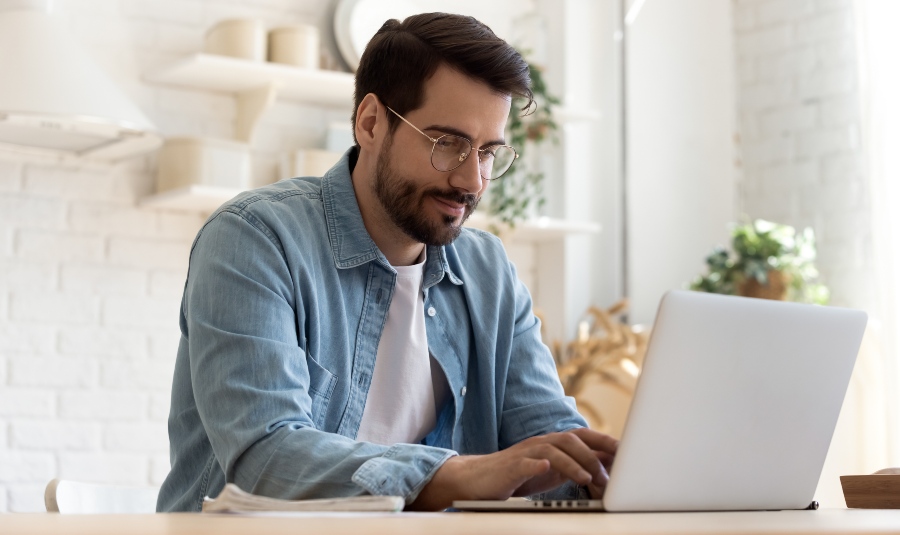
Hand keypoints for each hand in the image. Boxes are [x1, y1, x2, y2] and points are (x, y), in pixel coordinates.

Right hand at [409, 428, 617, 509]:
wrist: (479, 479)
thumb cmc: (517, 475)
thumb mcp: (552, 471)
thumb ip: (575, 466)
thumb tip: (606, 468)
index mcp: (553, 444)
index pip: (584, 436)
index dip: (605, 442)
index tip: (628, 453)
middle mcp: (542, 443)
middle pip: (572, 439)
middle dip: (594, 454)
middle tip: (610, 474)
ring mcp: (526, 453)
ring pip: (553, 449)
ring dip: (574, 463)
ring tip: (588, 479)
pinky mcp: (511, 466)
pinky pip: (526, 462)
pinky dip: (538, 464)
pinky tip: (547, 468)